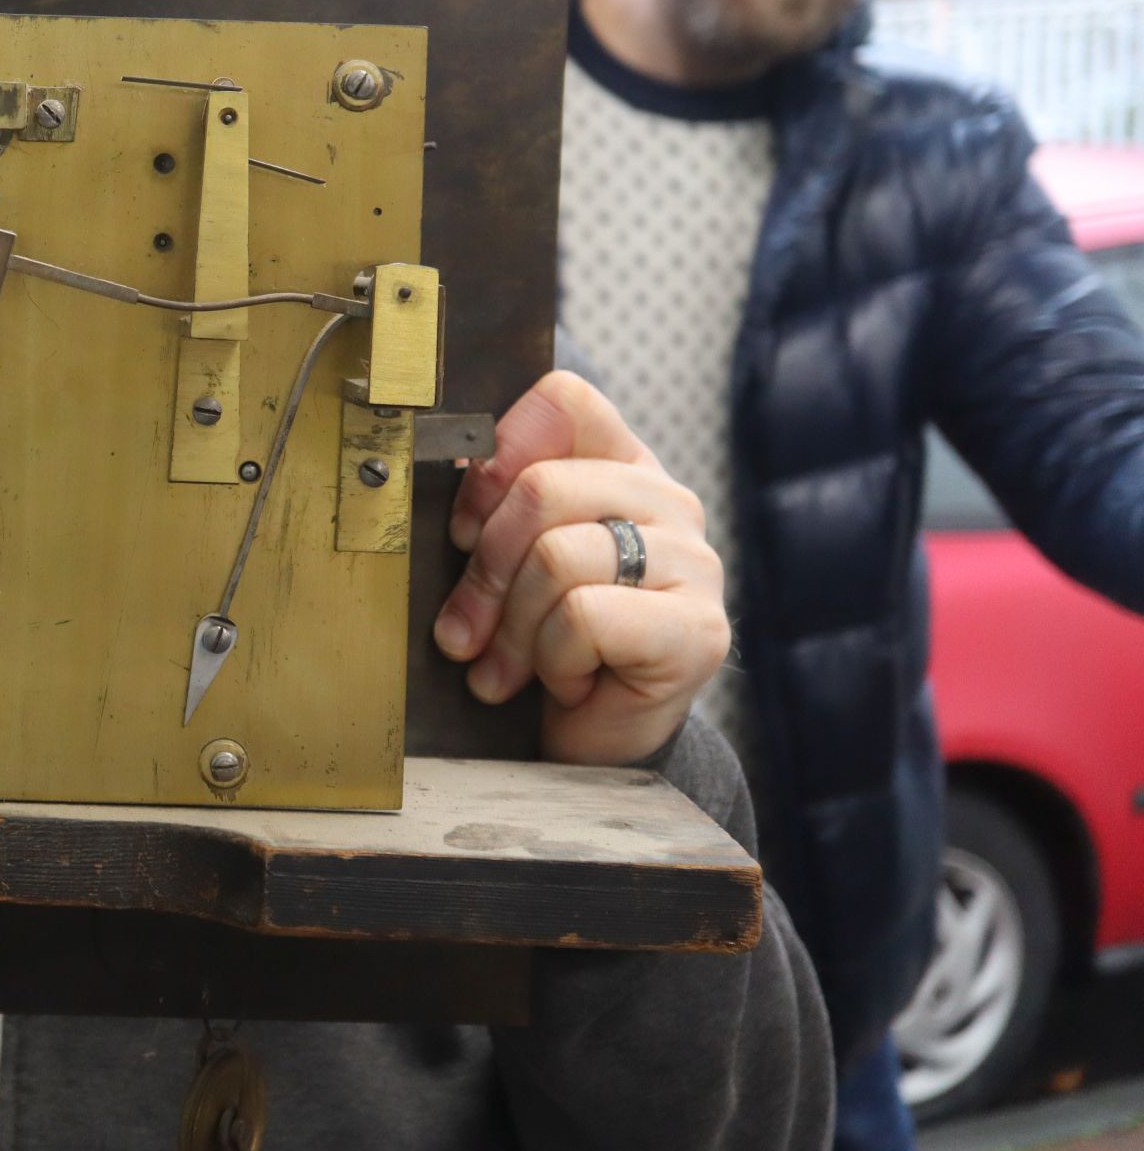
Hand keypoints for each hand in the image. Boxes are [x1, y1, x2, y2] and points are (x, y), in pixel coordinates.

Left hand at [430, 371, 729, 766]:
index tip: (464, 525)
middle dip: (483, 570)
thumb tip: (452, 469)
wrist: (590, 749)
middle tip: (465, 630)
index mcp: (620, 465)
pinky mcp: (699, 632)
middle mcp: (667, 502)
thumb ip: (492, 508)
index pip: (565, 401)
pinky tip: (569, 683)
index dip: (498, 452)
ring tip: (510, 668)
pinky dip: (553, 661)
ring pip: (555, 555)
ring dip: (512, 629)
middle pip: (541, 487)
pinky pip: (583, 618)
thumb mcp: (506, 564)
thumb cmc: (542, 644)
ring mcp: (694, 564)